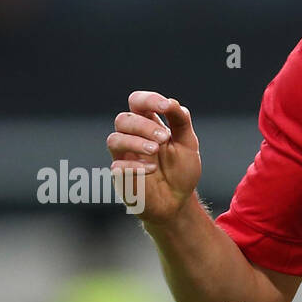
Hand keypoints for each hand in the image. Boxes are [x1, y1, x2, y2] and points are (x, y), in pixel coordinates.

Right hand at [108, 91, 201, 223]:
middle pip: (123, 119)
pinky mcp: (122, 177)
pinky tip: (152, 169)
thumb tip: (172, 102)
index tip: (166, 107)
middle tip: (164, 138)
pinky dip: (135, 165)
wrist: (179, 201)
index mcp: (148, 125)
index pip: (137, 102)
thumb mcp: (188, 144)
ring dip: (135, 142)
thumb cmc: (181, 170)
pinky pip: (117, 166)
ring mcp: (124, 157)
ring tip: (155, 150)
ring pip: (114, 140)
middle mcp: (132, 137)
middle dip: (143, 125)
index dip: (149, 100)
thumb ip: (181, 122)